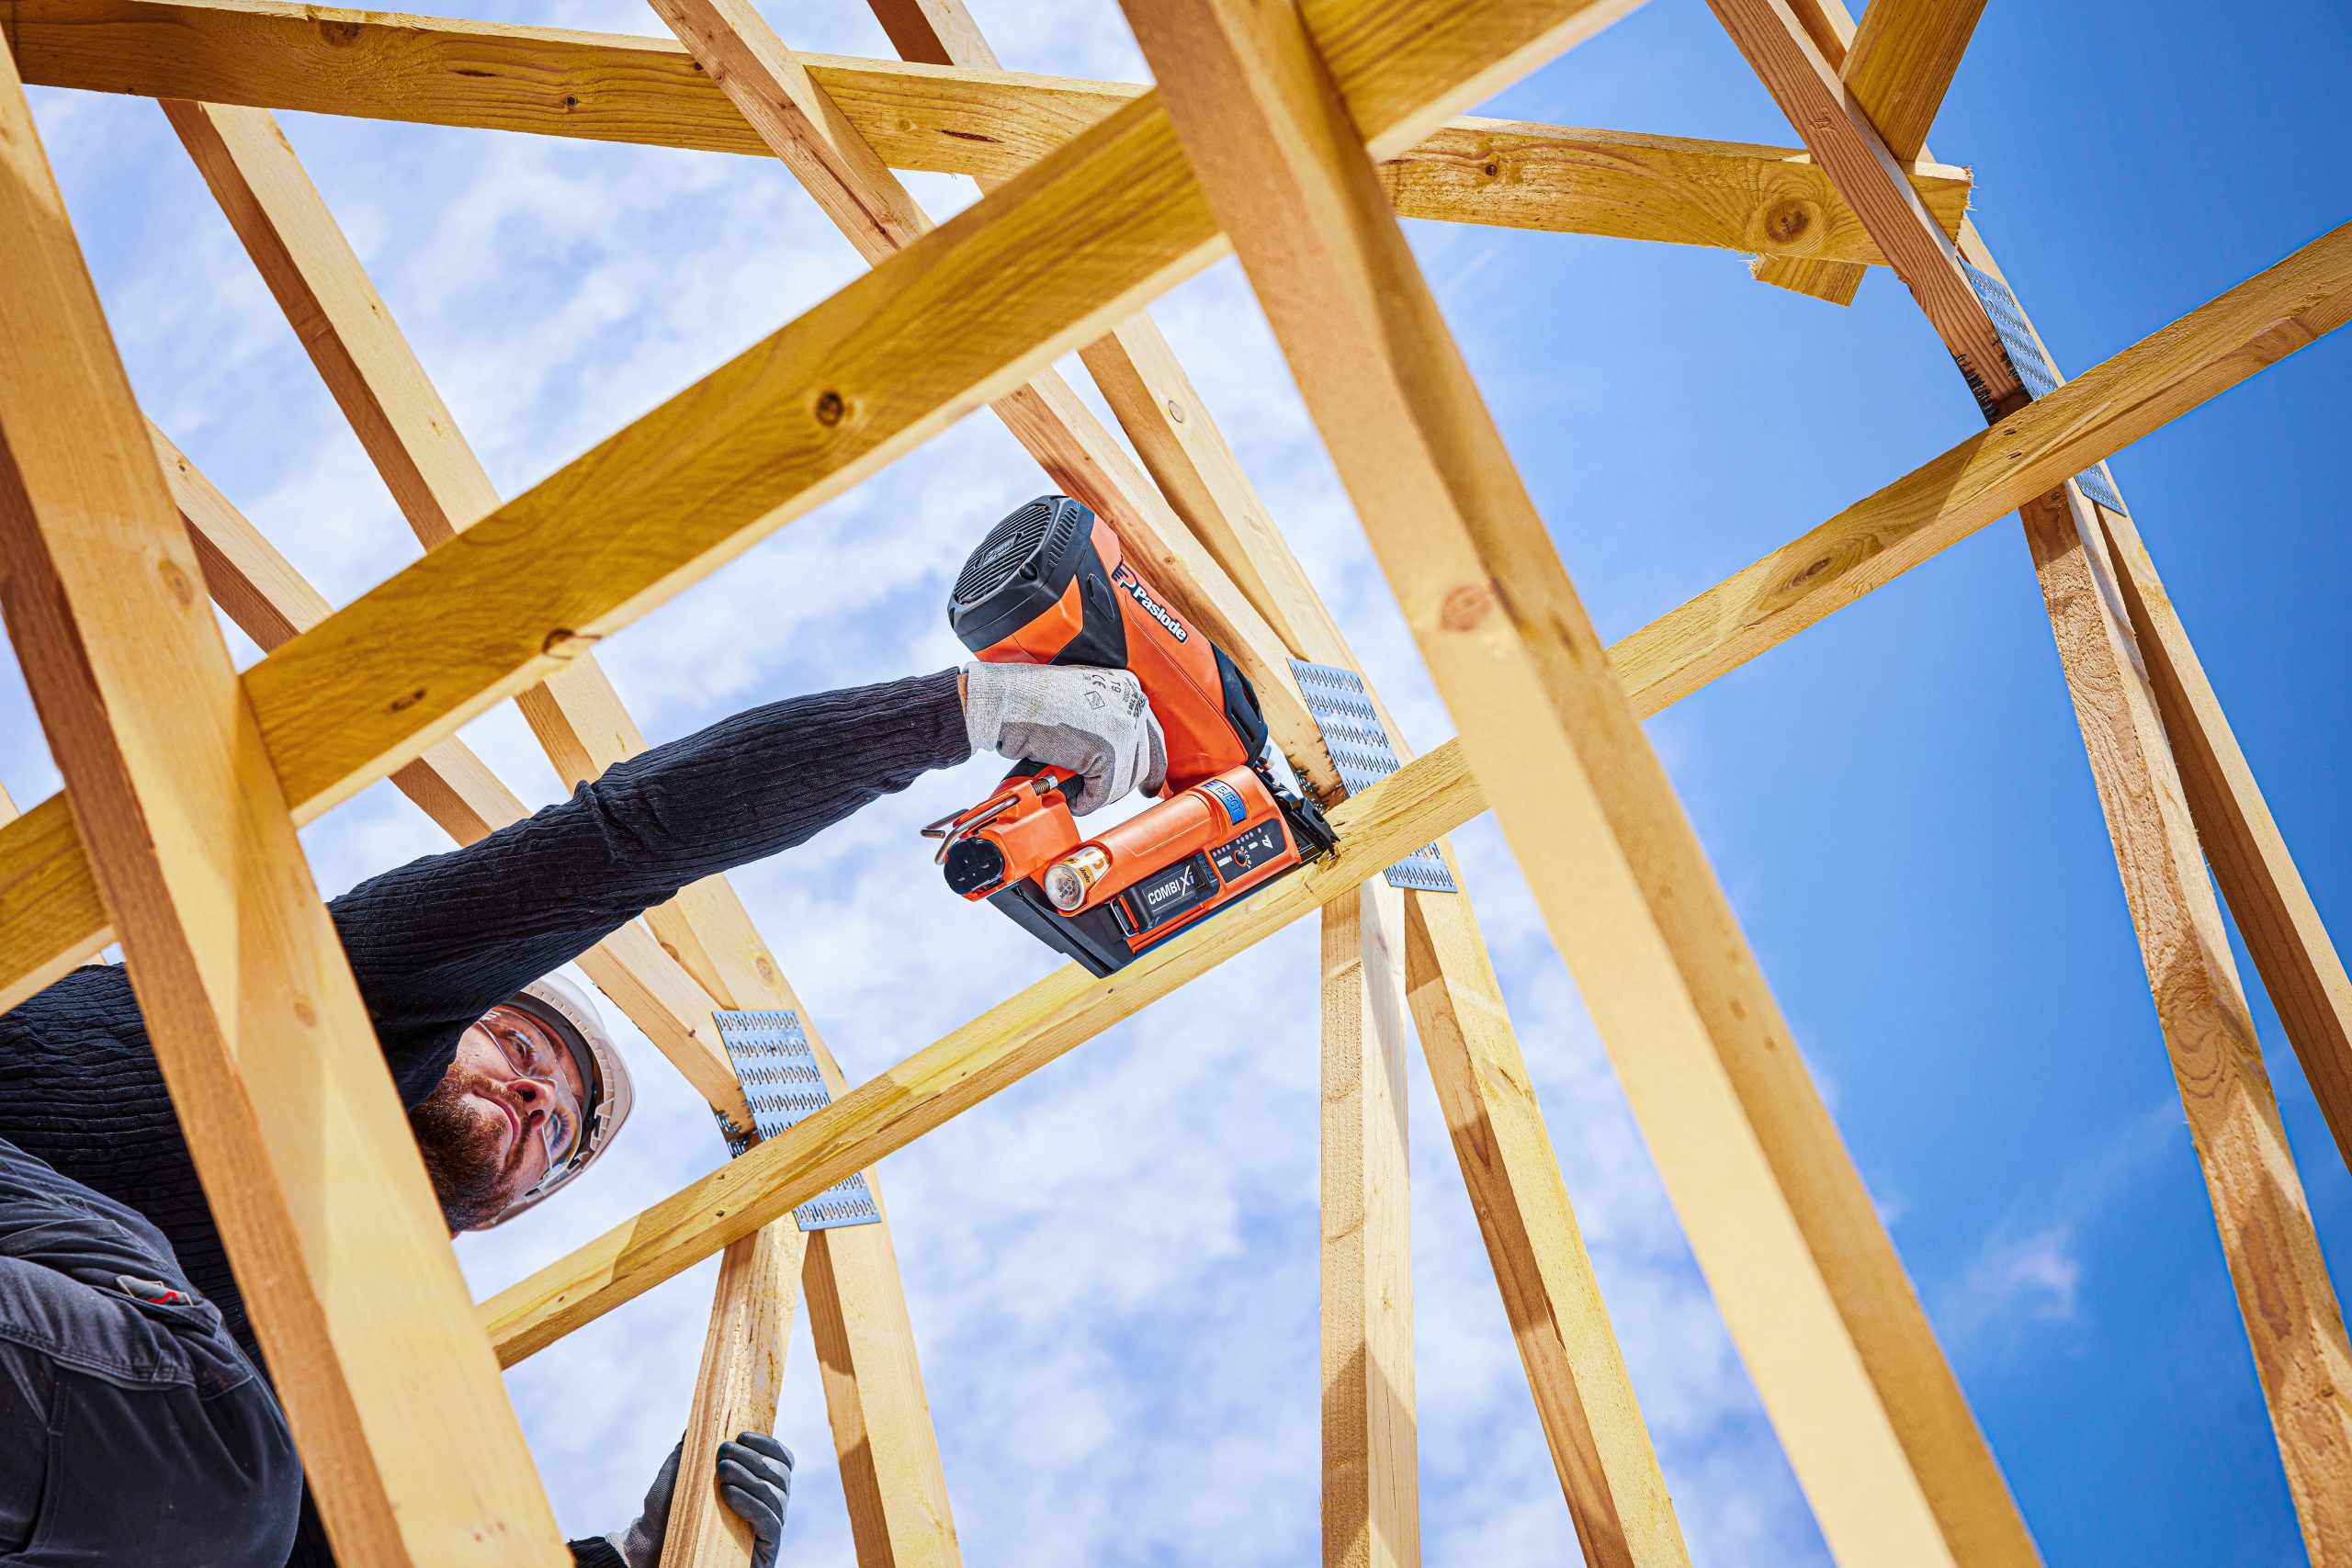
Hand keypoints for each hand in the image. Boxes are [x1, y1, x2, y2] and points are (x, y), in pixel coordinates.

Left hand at [603, 1433, 791, 1567]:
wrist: (652, 1544)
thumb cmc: (670, 1508)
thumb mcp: (683, 1468)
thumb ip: (697, 1442)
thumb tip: (707, 1411)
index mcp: (759, 1482)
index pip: (781, 1458)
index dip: (768, 1443)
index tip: (742, 1434)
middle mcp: (771, 1504)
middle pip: (781, 1474)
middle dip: (754, 1458)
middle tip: (724, 1451)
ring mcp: (771, 1528)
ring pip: (776, 1495)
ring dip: (750, 1477)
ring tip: (723, 1469)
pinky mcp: (767, 1549)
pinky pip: (769, 1522)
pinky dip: (751, 1503)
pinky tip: (729, 1493)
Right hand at [961, 662, 1166, 814]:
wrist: (1006, 700)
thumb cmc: (1029, 699)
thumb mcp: (1079, 700)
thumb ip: (1103, 721)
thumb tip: (1115, 756)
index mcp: (1127, 688)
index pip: (1153, 736)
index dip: (1152, 766)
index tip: (1150, 787)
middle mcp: (1131, 705)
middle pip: (1143, 763)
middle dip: (1121, 785)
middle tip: (1099, 795)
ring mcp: (1122, 728)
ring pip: (1122, 782)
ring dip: (1097, 793)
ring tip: (1074, 789)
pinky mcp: (1106, 752)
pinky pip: (1101, 793)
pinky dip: (1084, 801)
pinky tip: (1069, 793)